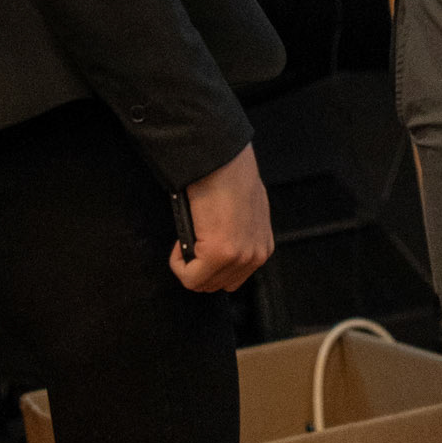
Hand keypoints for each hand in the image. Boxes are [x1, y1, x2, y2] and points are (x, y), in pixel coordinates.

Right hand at [170, 143, 273, 292]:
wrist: (221, 158)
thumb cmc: (228, 176)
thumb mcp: (245, 212)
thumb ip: (239, 235)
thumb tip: (220, 245)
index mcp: (263, 247)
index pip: (232, 278)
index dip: (210, 264)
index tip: (201, 244)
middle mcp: (255, 256)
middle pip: (217, 284)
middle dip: (198, 267)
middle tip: (190, 240)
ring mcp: (238, 257)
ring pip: (202, 283)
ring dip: (188, 264)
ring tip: (187, 237)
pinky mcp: (218, 254)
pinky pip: (190, 277)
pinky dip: (178, 261)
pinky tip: (181, 239)